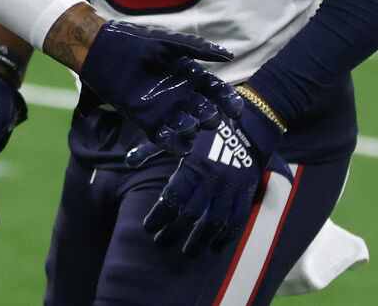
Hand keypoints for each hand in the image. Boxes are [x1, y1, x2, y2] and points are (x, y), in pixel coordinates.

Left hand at [76, 21, 239, 157]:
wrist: (103, 50)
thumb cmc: (136, 41)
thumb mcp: (169, 42)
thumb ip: (197, 47)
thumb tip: (230, 55)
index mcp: (193, 76)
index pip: (219, 93)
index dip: (229, 102)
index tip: (233, 109)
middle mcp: (183, 96)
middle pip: (208, 115)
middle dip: (209, 116)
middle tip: (201, 110)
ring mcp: (166, 110)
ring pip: (189, 130)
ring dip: (189, 129)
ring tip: (180, 121)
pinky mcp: (148, 122)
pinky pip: (165, 140)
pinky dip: (169, 143)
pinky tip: (164, 135)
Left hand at [131, 96, 288, 256]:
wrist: (249, 123)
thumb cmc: (207, 129)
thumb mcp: (178, 134)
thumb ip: (151, 148)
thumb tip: (128, 160)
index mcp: (192, 166)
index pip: (171, 198)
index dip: (159, 216)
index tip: (148, 228)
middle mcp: (211, 180)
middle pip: (190, 214)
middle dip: (174, 232)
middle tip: (161, 244)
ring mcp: (231, 188)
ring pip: (213, 222)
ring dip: (199, 240)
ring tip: (187, 253)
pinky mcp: (247, 192)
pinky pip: (237, 220)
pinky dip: (226, 236)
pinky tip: (215, 246)